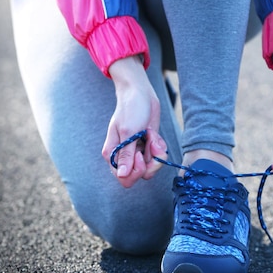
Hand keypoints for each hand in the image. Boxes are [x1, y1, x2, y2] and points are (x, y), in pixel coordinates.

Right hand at [101, 56, 167, 187]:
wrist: (141, 93)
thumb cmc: (131, 108)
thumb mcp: (129, 131)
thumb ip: (126, 154)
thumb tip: (122, 175)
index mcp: (113, 154)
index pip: (124, 178)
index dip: (136, 171)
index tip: (140, 155)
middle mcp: (124, 156)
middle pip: (140, 175)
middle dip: (150, 162)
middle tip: (152, 144)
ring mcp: (136, 152)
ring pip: (151, 167)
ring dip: (156, 151)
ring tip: (151, 134)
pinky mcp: (147, 147)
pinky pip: (157, 157)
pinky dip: (159, 146)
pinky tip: (154, 133)